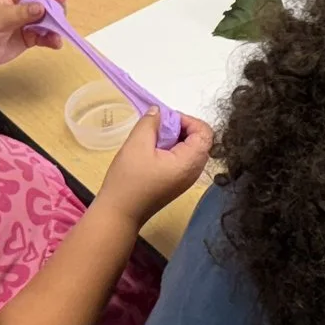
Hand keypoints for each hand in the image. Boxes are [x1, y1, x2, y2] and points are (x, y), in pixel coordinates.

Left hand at [0, 0, 65, 70]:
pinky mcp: (29, 35)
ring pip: (48, 17)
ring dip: (56, 24)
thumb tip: (43, 8)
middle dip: (55, 7)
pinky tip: (55, 43)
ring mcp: (26, 19)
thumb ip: (20, 12)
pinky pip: (45, 34)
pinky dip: (52, 38)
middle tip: (60, 18)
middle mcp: (21, 1)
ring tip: (56, 34)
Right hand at [95, 108, 216, 219]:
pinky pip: (182, 160)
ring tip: (153, 138)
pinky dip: (171, 150)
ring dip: (175, 139)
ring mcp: (187, 179)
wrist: (119, 213)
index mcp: (190, 162)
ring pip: (190, 150)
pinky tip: (152, 151)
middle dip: (181, 128)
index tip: (166, 120)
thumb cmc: (128, 180)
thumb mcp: (137, 144)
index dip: (188, 120)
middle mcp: (194, 171)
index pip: (205, 132)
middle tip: (158, 127)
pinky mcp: (177, 183)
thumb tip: (159, 111)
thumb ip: (150, 123)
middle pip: (200, 140)